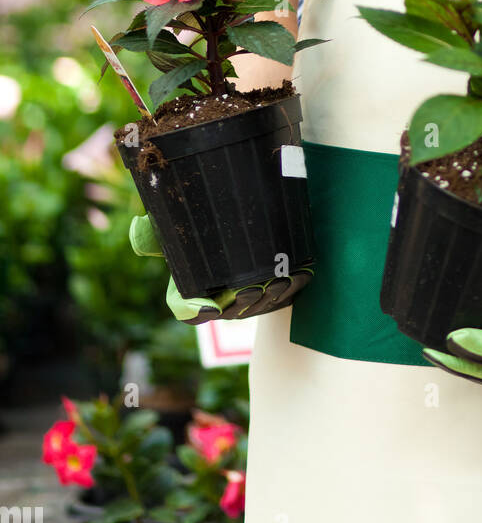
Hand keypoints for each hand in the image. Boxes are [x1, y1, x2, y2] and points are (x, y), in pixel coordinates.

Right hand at [129, 214, 313, 324]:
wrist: (238, 210)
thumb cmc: (200, 224)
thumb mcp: (177, 225)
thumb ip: (156, 229)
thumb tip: (138, 231)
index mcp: (192, 288)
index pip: (187, 310)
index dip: (197, 312)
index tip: (209, 308)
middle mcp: (221, 298)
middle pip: (231, 312)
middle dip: (244, 305)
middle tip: (253, 290)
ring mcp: (249, 297)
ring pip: (261, 306)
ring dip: (273, 298)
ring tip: (281, 282)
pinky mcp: (275, 288)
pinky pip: (286, 295)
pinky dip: (295, 287)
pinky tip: (303, 275)